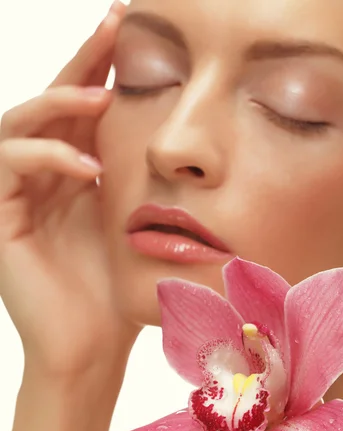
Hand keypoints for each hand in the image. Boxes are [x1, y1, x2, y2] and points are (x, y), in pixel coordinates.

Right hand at [0, 0, 134, 375]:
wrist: (95, 344)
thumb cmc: (121, 289)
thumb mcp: (137, 222)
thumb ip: (142, 178)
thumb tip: (182, 140)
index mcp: (78, 172)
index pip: (88, 107)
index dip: (106, 66)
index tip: (137, 28)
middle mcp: (46, 175)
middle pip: (56, 101)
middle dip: (84, 61)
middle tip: (115, 24)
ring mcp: (19, 194)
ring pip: (22, 123)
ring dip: (58, 104)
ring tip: (99, 98)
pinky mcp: (0, 218)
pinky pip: (11, 168)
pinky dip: (47, 158)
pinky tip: (87, 166)